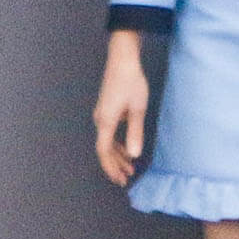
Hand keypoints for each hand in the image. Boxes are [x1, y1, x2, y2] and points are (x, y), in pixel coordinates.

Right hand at [93, 30, 149, 186]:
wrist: (122, 59)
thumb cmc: (131, 81)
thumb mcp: (138, 108)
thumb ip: (135, 132)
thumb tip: (134, 155)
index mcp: (106, 121)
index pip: (104, 151)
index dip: (111, 168)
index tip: (119, 179)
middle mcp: (100, 119)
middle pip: (104, 148)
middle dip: (115, 165)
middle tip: (127, 178)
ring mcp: (102, 113)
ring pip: (107, 140)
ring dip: (117, 154)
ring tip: (129, 166)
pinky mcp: (106, 108)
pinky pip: (109, 131)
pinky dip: (117, 142)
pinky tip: (127, 147)